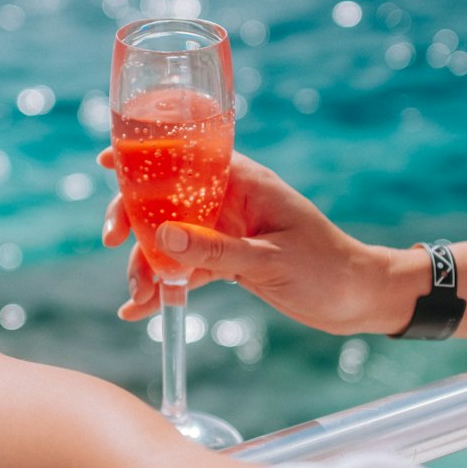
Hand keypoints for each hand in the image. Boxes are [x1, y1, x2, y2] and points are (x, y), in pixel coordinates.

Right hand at [100, 150, 415, 334]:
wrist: (359, 300)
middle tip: (112, 242)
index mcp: (244, 182)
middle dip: (133, 221)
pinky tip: (141, 310)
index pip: (185, 158)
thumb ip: (216, 251)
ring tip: (136, 300)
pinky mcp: (227, 261)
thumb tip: (163, 238)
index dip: (142, 157)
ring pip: (170, 240)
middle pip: (166, 200)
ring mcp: (226, 231)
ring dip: (146, 266)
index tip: (107, 162)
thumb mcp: (270, 260)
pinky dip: (164, 287)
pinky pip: (186, 269)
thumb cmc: (327, 268)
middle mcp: (229, 201)